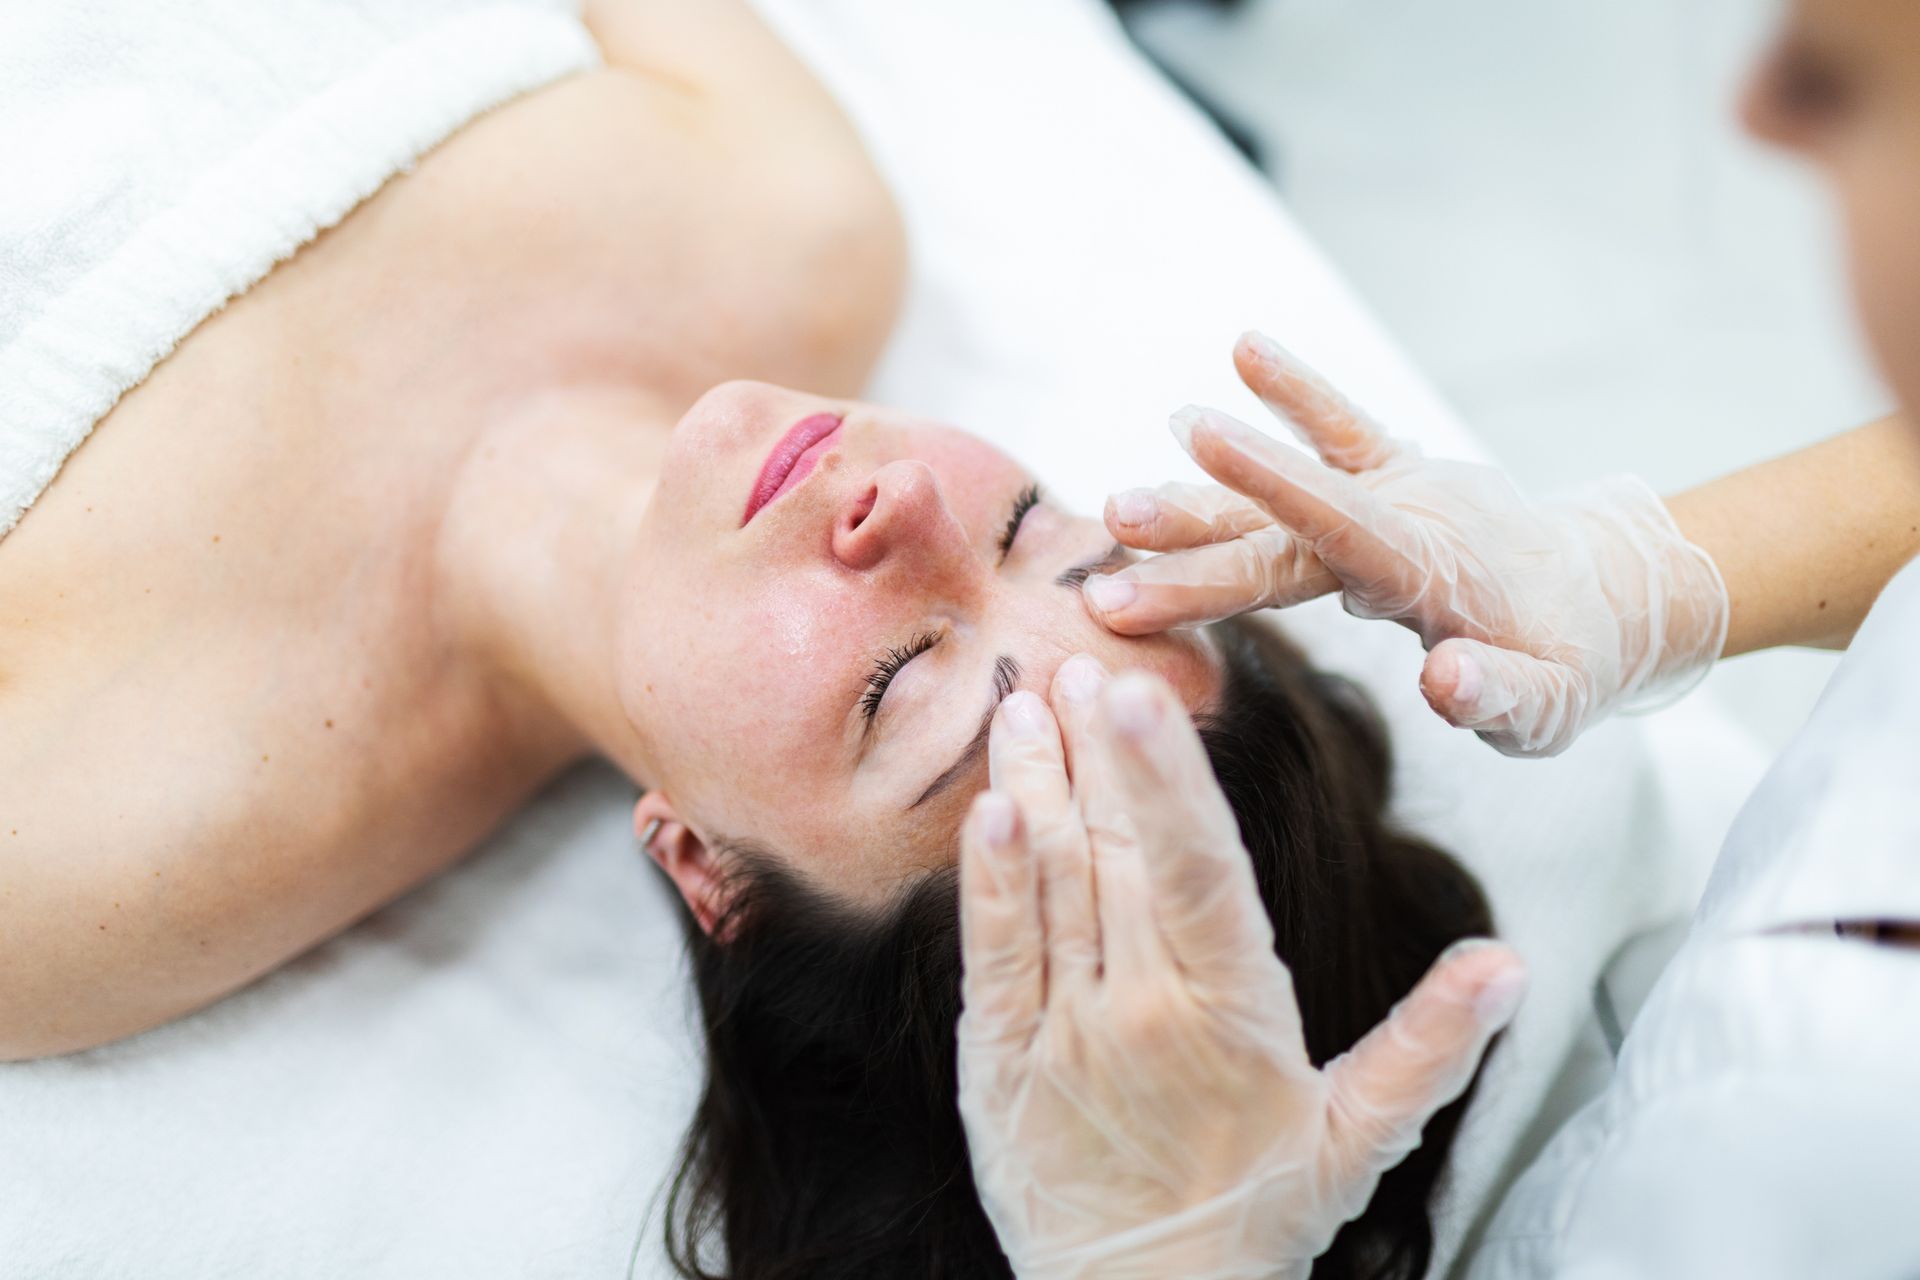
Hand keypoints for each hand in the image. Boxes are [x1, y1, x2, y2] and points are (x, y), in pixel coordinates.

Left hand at [956, 655, 1524, 1279]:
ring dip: (1033, 783)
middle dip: (1097, 748)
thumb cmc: (1257, 1218)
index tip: (1143, 694)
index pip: (1198, 871)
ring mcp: (1063, 1034)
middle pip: (1116, 854)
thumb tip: (1508, 966)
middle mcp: (1141, 1010)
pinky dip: (987, 880)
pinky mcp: (999, 1063)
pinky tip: (987, 808)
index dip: (1167, 778)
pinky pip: (994, 955)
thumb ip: (1431, 1046)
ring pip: (1048, 883)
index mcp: (1232, 1013)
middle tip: (1082, 656)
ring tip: (1026, 699)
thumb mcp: (1359, 1140)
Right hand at [1084, 333, 1728, 755]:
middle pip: (1279, 528)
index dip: (1234, 541)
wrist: (1600, 594)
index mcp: (1427, 573)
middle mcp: (1401, 518)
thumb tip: (1445, 681)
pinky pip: (1341, 428)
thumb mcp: (1549, 708)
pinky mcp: (1392, 477)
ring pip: (1285, 487)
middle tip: (1108, 531)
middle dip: (1189, 536)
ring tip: (1118, 498)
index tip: (1155, 537)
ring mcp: (1395, 491)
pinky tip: (1244, 347)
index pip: (1321, 544)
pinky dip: (1293, 390)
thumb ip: (1498, 696)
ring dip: (1205, 489)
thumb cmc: (1565, 666)